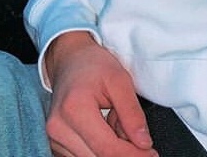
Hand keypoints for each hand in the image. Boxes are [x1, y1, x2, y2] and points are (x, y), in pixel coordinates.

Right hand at [45, 32, 157, 156]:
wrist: (70, 58)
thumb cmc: (94, 64)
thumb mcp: (120, 80)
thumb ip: (132, 113)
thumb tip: (144, 144)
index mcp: (75, 109)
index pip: (108, 149)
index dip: (134, 155)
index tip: (152, 154)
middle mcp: (59, 128)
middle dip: (124, 151)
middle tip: (137, 134)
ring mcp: (55, 137)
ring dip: (111, 149)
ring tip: (115, 122)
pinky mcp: (56, 143)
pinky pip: (83, 156)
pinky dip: (100, 148)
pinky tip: (105, 129)